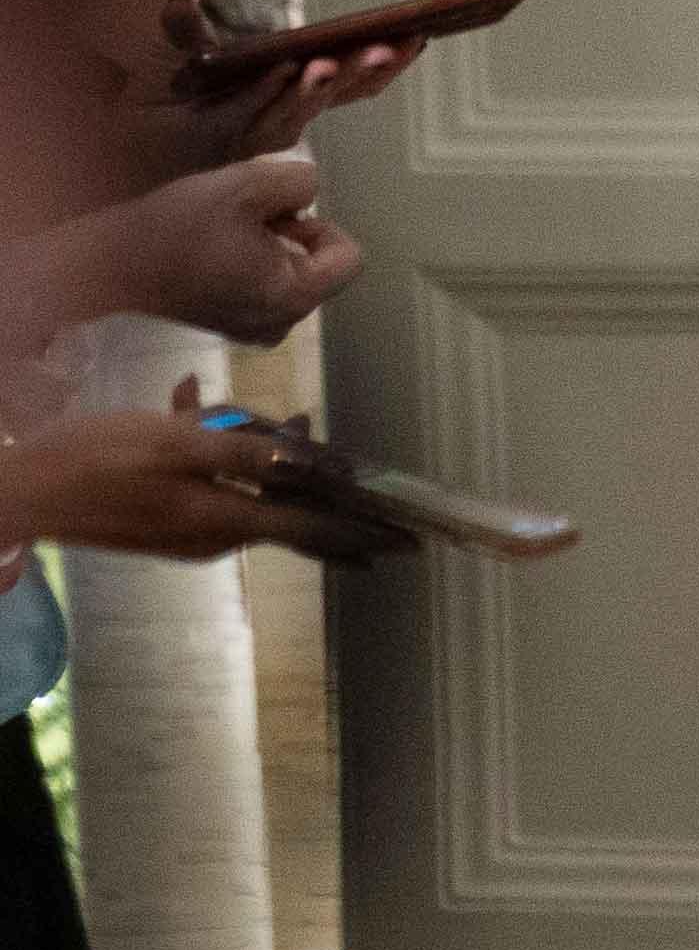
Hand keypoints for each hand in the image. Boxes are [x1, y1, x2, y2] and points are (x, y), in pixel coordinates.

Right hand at [0, 406, 389, 564]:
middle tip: (317, 437)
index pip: (314, 530)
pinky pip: (204, 483)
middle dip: (306, 472)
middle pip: (283, 504)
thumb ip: (246, 455)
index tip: (409, 545)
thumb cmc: (95, 461)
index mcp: (225, 521)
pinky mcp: (160, 521)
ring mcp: (185, 533)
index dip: (364, 533)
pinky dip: (207, 450)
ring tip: (225, 403)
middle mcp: (213, 537)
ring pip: (242, 486)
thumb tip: (308, 464)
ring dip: (244, 445)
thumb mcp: (177, 447)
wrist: (18, 491)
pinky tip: (186, 405)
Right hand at [99, 153, 358, 342]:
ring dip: (268, 246)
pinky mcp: (228, 325)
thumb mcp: (248, 184)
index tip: (282, 214)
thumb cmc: (179, 225)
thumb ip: (299, 181)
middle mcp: (282, 323)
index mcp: (296, 296)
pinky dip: (248, 264)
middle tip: (245, 218)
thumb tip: (309, 194)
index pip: (350, 258)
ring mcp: (254, 330)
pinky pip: (260, 288)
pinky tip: (211, 249)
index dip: (323, 226)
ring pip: (288, 274)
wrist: (108, 262)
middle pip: (318, 266)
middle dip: (292, 234)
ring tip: (225, 231)